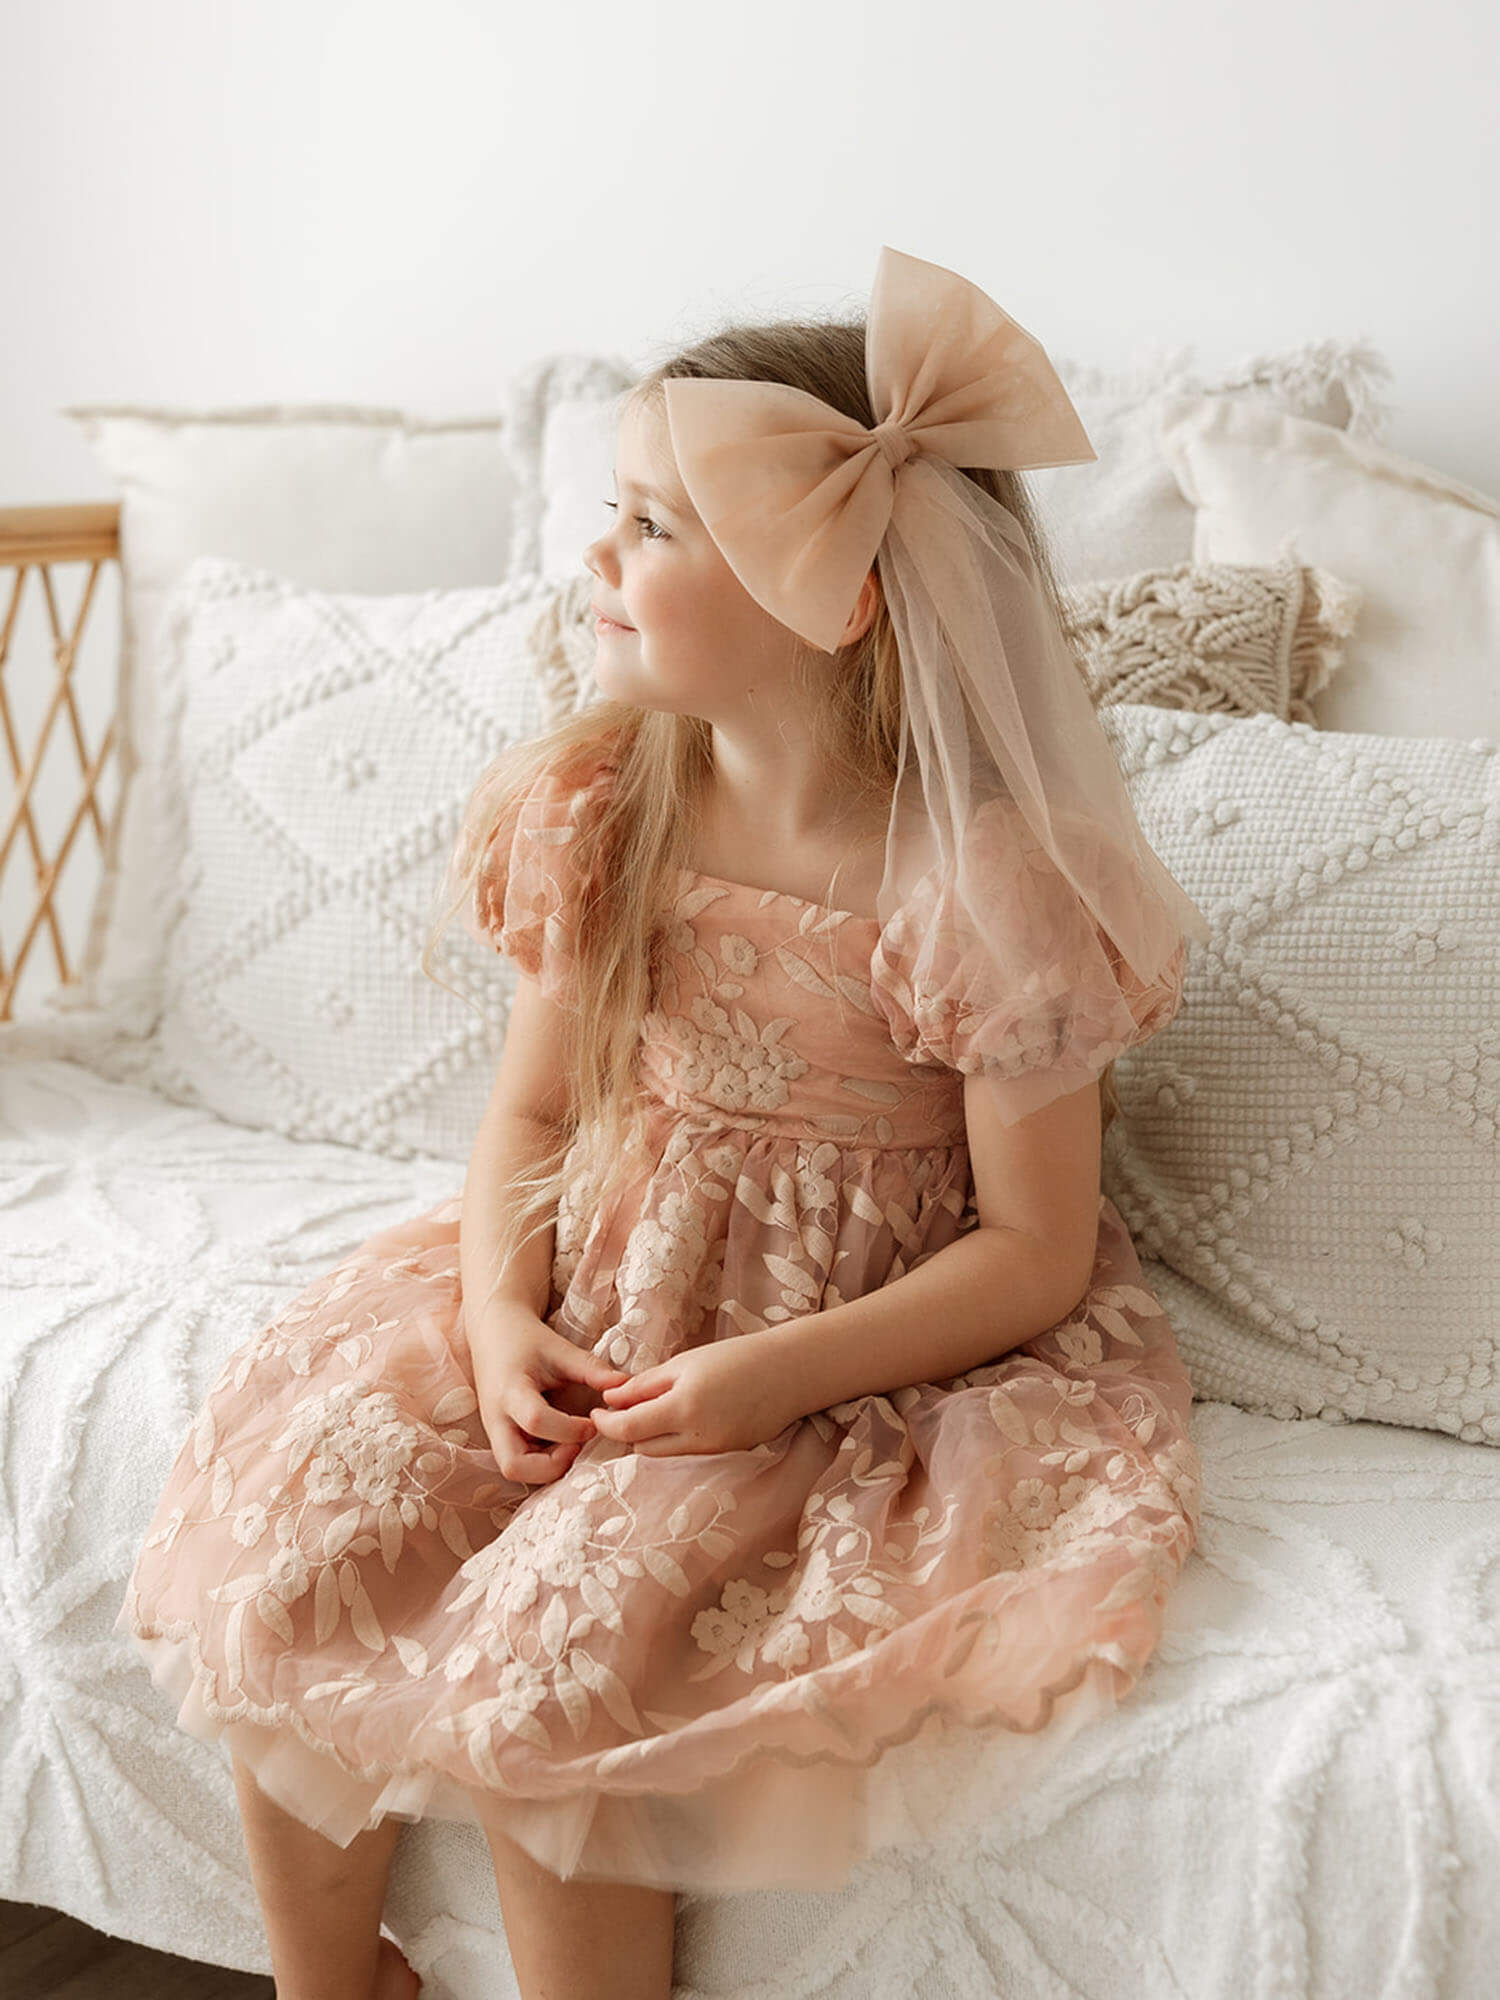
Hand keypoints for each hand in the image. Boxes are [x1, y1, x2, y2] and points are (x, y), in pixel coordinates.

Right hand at [469, 1304, 631, 1484]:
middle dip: (551, 1467)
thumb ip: (591, 1369)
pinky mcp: (501, 1438)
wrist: (493, 1334)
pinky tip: (563, 1444)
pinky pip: (519, 1463)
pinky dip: (543, 1464)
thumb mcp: (559, 1349)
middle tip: (577, 1447)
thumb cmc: (527, 1340)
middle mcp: (496, 1419)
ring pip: (515, 1471)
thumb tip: (626, 1385)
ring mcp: (495, 1432)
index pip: (536, 1420)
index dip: (570, 1429)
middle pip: (514, 1466)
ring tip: (573, 1446)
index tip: (595, 1422)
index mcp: (510, 1391)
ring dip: (547, 1468)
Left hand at [589, 1337, 801, 1456]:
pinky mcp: (728, 1454)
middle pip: (642, 1448)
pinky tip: (684, 1415)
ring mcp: (714, 1450)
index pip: (628, 1430)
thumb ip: (644, 1385)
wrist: (791, 1372)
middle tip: (623, 1408)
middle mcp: (697, 1437)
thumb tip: (610, 1399)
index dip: (606, 1424)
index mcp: (683, 1408)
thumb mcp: (685, 1363)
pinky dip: (677, 1438)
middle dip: (628, 1432)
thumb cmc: (737, 1357)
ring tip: (654, 1408)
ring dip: (651, 1437)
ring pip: (665, 1453)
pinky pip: (689, 1452)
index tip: (597, 1411)